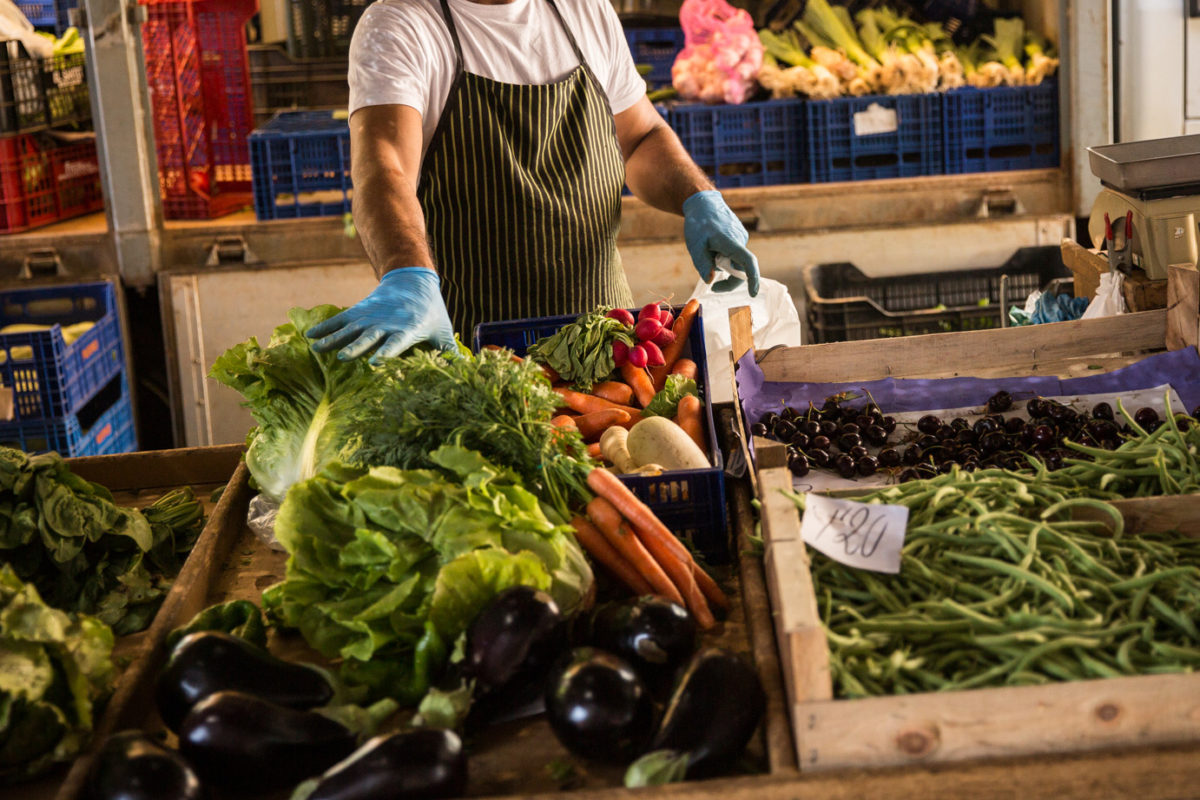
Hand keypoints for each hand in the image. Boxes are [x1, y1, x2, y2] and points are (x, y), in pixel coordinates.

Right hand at [306, 267, 455, 362]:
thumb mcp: (442, 330)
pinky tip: (309, 336)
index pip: (396, 342)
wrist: (413, 278)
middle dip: (356, 347)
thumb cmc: (432, 311)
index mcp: (407, 329)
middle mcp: (386, 323)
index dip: (386, 352)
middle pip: (369, 336)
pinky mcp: (360, 311)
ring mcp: (371, 316)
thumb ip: (450, 353)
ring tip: (316, 350)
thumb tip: (467, 372)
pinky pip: (340, 320)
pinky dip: (326, 327)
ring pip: (350, 328)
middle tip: (342, 359)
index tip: (374, 363)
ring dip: (333, 339)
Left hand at [682, 190, 760, 295]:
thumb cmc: (698, 224)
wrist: (702, 203)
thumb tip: (711, 280)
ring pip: (735, 260)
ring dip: (723, 264)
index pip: (748, 263)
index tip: (753, 293)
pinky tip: (712, 245)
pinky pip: (734, 253)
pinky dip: (724, 256)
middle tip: (713, 286)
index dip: (752, 279)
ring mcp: (741, 237)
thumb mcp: (695, 246)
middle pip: (741, 268)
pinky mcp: (739, 236)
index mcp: (731, 242)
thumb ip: (703, 265)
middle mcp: (740, 240)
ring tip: (707, 251)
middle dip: (728, 278)